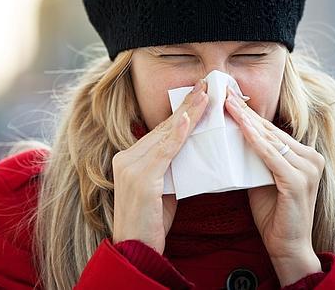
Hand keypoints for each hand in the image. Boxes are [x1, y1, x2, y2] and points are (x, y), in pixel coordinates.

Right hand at [112, 79, 208, 253]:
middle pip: (163, 127)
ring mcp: (131, 167)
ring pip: (165, 134)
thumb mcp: (161, 189)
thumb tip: (189, 150)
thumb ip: (169, 167)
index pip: (161, 131)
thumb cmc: (149, 222)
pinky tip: (189, 118)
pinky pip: (164, 152)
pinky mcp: (140, 178)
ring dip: (189, 112)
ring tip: (207, 94)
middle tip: (207, 84)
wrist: (135, 249)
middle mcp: (126, 157)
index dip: (181, 112)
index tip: (200, 95)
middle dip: (188, 105)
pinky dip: (178, 134)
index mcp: (129, 158)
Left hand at [225, 86, 324, 285]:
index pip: (271, 130)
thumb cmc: (272, 213)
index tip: (229, 97)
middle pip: (270, 130)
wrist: (286, 246)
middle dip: (245, 111)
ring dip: (247, 121)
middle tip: (224, 93)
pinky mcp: (298, 181)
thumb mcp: (261, 178)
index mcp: (304, 155)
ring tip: (227, 104)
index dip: (249, 114)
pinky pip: (271, 156)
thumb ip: (256, 158)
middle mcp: (311, 158)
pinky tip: (242, 128)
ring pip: (270, 139)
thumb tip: (233, 137)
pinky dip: (255, 142)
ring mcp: (308, 169)